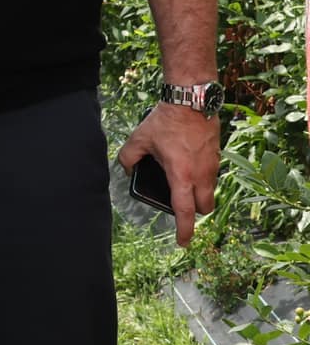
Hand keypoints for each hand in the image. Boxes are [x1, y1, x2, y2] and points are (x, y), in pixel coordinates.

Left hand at [117, 102, 219, 248]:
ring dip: (198, 195)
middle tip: (179, 206)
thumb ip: (128, 157)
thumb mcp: (140, 139)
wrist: (192, 102)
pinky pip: (211, 177)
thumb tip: (126, 169)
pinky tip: (186, 165)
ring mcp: (212, 167)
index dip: (184, 230)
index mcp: (182, 176)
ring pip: (209, 192)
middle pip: (204, 208)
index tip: (183, 242)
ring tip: (180, 182)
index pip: (185, 211)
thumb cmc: (166, 121)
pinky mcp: (217, 157)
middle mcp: (202, 175)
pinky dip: (201, 179)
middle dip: (194, 212)